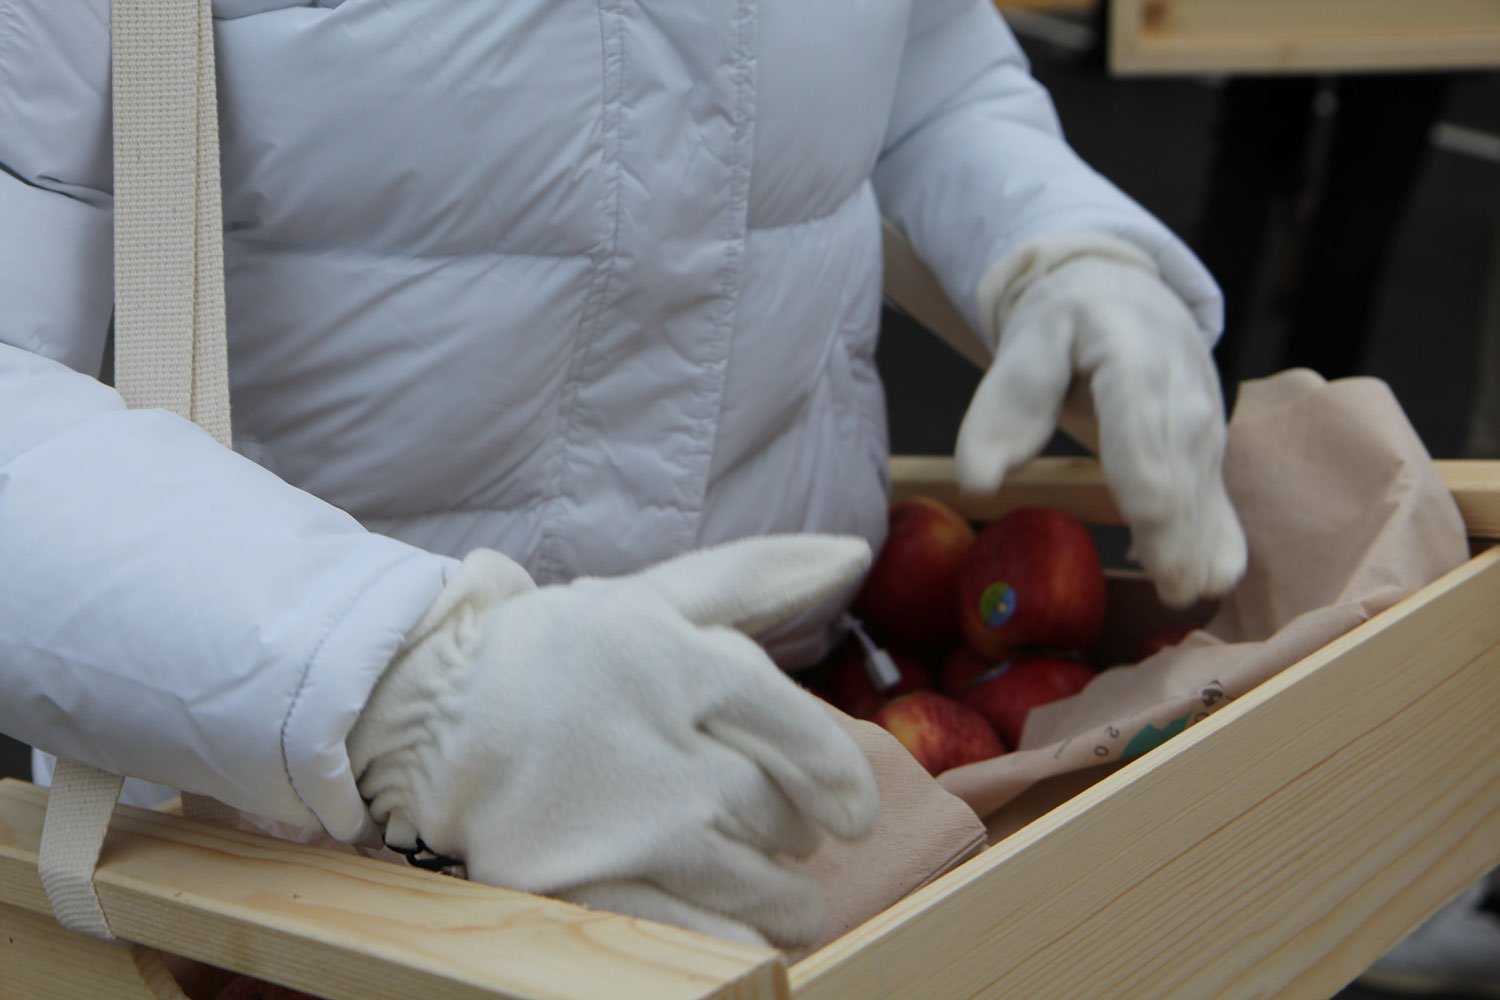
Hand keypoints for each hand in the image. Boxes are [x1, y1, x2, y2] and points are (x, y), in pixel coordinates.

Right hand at [346, 536, 879, 947]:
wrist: (429, 710)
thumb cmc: (559, 649)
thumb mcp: (653, 597)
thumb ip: (754, 576)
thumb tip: (854, 552)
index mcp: (675, 663)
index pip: (797, 731)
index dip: (840, 778)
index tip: (856, 812)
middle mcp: (655, 746)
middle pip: (774, 810)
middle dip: (798, 832)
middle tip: (796, 838)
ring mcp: (617, 824)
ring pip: (745, 880)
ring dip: (785, 902)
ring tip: (791, 905)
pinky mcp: (578, 886)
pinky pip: (689, 934)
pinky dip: (732, 945)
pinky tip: (744, 940)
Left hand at [957, 233, 1245, 606]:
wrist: (1121, 290)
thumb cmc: (1063, 322)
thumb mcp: (1023, 345)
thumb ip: (1002, 409)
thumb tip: (976, 481)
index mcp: (1133, 356)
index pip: (1143, 434)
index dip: (1150, 493)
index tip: (1150, 544)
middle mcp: (1182, 385)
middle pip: (1180, 469)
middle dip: (1181, 532)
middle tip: (1174, 592)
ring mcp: (1204, 412)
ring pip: (1204, 484)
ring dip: (1201, 541)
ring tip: (1189, 593)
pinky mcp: (1209, 438)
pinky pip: (1218, 489)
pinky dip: (1220, 533)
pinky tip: (1217, 576)